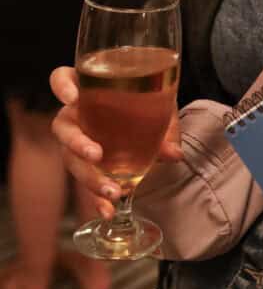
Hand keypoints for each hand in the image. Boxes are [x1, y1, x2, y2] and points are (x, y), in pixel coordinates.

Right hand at [49, 65, 182, 219]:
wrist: (151, 120)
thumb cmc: (148, 102)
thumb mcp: (159, 107)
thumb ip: (165, 126)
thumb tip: (174, 154)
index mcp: (88, 88)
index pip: (62, 78)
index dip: (61, 86)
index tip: (73, 97)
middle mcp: (76, 113)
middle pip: (63, 126)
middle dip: (76, 142)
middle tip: (96, 155)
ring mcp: (78, 140)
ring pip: (71, 159)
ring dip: (89, 177)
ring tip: (112, 191)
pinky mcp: (86, 165)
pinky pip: (84, 183)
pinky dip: (96, 199)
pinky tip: (109, 210)